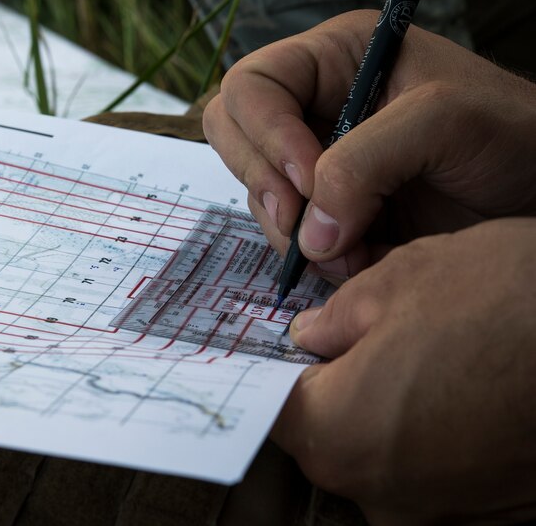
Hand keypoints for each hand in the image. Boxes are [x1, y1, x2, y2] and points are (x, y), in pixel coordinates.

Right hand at [203, 10, 535, 275]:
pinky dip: (310, 257)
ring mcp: (317, 160)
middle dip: (265, 186)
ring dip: (293, 233)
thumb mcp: (444, 122)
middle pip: (233, 136)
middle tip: (306, 225)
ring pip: (257, 194)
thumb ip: (364, 162)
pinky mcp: (328, 209)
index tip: (307, 182)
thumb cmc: (512, 136)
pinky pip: (286, 233)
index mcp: (335, 58)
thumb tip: (309, 231)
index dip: (266, 135)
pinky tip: (356, 261)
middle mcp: (315, 106)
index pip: (253, 86)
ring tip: (352, 252)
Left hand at [271, 218, 535, 524]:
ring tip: (421, 354)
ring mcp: (440, 510)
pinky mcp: (488, 510)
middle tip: (355, 338)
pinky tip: (458, 384)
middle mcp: (383, 492)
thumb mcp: (399, 280)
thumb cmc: (510, 301)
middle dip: (331, 386)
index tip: (279, 347)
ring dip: (385, 407)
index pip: (272, 408)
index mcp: (342, 436)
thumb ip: (334, 317)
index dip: (271, 369)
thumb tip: (310, 337)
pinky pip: (431, 468)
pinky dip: (431, 430)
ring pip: (380, 453)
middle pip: (325, 436)